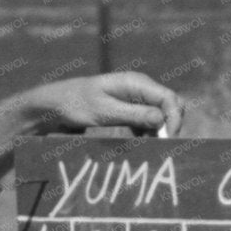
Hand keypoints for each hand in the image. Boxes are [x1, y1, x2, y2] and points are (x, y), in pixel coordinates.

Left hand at [30, 73, 183, 136]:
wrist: (56, 104)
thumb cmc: (76, 104)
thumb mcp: (105, 112)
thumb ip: (134, 115)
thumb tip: (162, 119)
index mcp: (136, 82)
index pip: (169, 98)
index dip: (174, 120)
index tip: (168, 141)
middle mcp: (141, 88)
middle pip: (171, 105)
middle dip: (171, 126)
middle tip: (162, 147)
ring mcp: (137, 98)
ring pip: (162, 116)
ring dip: (159, 132)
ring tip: (149, 148)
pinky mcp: (131, 110)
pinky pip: (149, 122)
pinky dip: (149, 134)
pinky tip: (140, 145)